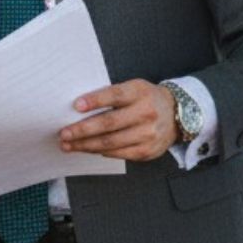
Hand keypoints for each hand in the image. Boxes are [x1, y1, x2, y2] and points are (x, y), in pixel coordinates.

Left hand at [59, 80, 177, 161]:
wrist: (178, 114)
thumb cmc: (146, 98)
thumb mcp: (134, 88)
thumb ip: (112, 95)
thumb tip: (79, 108)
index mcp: (139, 93)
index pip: (114, 95)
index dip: (94, 100)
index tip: (76, 106)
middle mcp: (146, 113)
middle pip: (109, 123)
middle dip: (82, 130)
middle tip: (64, 134)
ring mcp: (148, 134)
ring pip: (111, 143)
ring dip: (86, 145)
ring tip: (69, 145)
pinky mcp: (147, 151)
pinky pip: (119, 154)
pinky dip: (101, 152)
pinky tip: (88, 149)